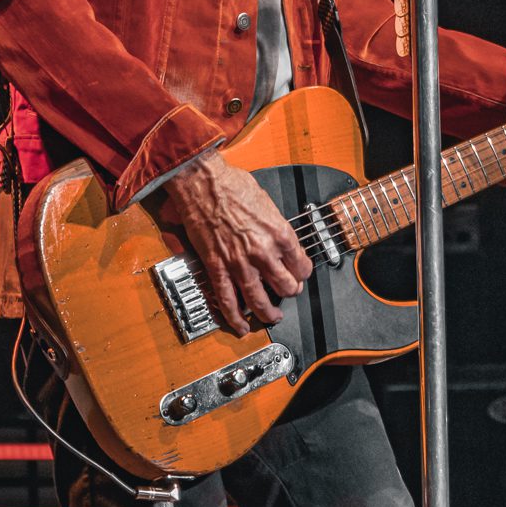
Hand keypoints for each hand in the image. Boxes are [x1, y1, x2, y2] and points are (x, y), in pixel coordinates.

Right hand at [161, 152, 313, 332]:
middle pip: (286, 286)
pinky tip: (241, 325)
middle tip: (288, 293)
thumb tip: (277, 236)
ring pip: (260, 300)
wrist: (203, 181)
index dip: (302, 273)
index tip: (299, 274)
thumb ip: (274, 225)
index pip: (301, 265)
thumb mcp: (267, 202)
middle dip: (289, 292)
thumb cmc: (232, 184)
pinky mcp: (217, 267)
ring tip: (272, 317)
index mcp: (280, 233)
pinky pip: (228, 299)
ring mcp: (240, 262)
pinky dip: (235, 317)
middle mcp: (263, 251)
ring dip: (268, 313)